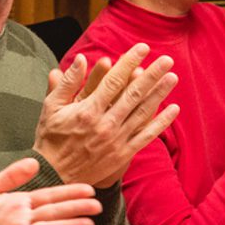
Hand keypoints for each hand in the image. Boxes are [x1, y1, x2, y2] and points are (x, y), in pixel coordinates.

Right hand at [34, 43, 179, 186]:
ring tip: (173, 78)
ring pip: (143, 113)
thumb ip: (67, 83)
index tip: (143, 48)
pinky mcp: (123, 154)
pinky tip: (174, 110)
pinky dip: (161, 123)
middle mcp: (105, 124)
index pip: (114, 80)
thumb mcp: (51, 107)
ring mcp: (116, 140)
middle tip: (167, 60)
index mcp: (87, 110)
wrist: (54, 176)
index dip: (130, 62)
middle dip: (152, 75)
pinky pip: (147, 136)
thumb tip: (82, 58)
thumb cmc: (50, 138)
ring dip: (160, 94)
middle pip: (133, 94)